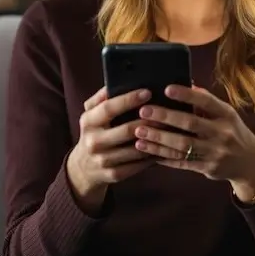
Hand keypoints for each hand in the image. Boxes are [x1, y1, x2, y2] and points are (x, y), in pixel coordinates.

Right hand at [66, 87, 156, 210]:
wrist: (83, 168)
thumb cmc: (94, 133)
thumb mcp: (90, 115)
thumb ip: (101, 98)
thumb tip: (115, 80)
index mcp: (87, 122)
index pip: (109, 108)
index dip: (128, 100)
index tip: (147, 92)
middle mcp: (93, 141)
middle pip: (127, 130)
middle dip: (149, 120)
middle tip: (168, 112)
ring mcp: (103, 160)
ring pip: (136, 149)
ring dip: (156, 139)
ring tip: (171, 128)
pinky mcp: (114, 174)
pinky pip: (139, 164)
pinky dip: (153, 155)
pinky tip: (165, 146)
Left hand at [132, 84, 254, 200]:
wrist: (251, 164)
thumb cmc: (232, 132)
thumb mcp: (226, 114)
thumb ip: (206, 102)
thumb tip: (187, 83)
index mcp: (226, 115)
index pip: (206, 102)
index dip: (186, 95)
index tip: (166, 89)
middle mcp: (222, 133)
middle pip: (190, 124)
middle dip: (165, 117)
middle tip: (143, 111)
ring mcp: (215, 153)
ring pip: (182, 146)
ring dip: (158, 139)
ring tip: (138, 133)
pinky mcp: (207, 168)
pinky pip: (181, 162)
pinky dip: (162, 156)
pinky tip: (147, 151)